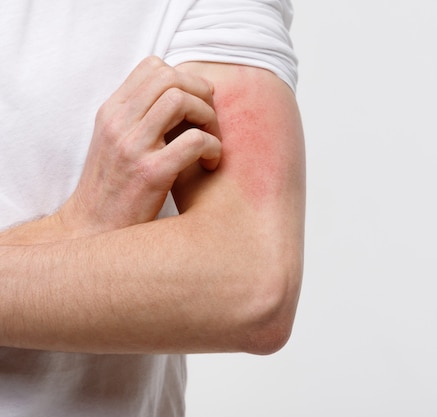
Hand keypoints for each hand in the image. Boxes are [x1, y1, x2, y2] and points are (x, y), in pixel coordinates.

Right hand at [57, 56, 221, 235]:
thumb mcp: (117, 143)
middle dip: (201, 94)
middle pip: (170, 78)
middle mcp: (118, 123)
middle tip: (209, 120)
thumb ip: (140, 117)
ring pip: (181, 101)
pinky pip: (194, 141)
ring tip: (211, 141)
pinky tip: (210, 163)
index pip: (153, 66)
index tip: (195, 103)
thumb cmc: (114, 187)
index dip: (184, 79)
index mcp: (111, 112)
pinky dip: (213, 148)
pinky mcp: (151, 173)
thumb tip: (182, 96)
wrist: (93, 229)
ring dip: (208, 118)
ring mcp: (132, 147)